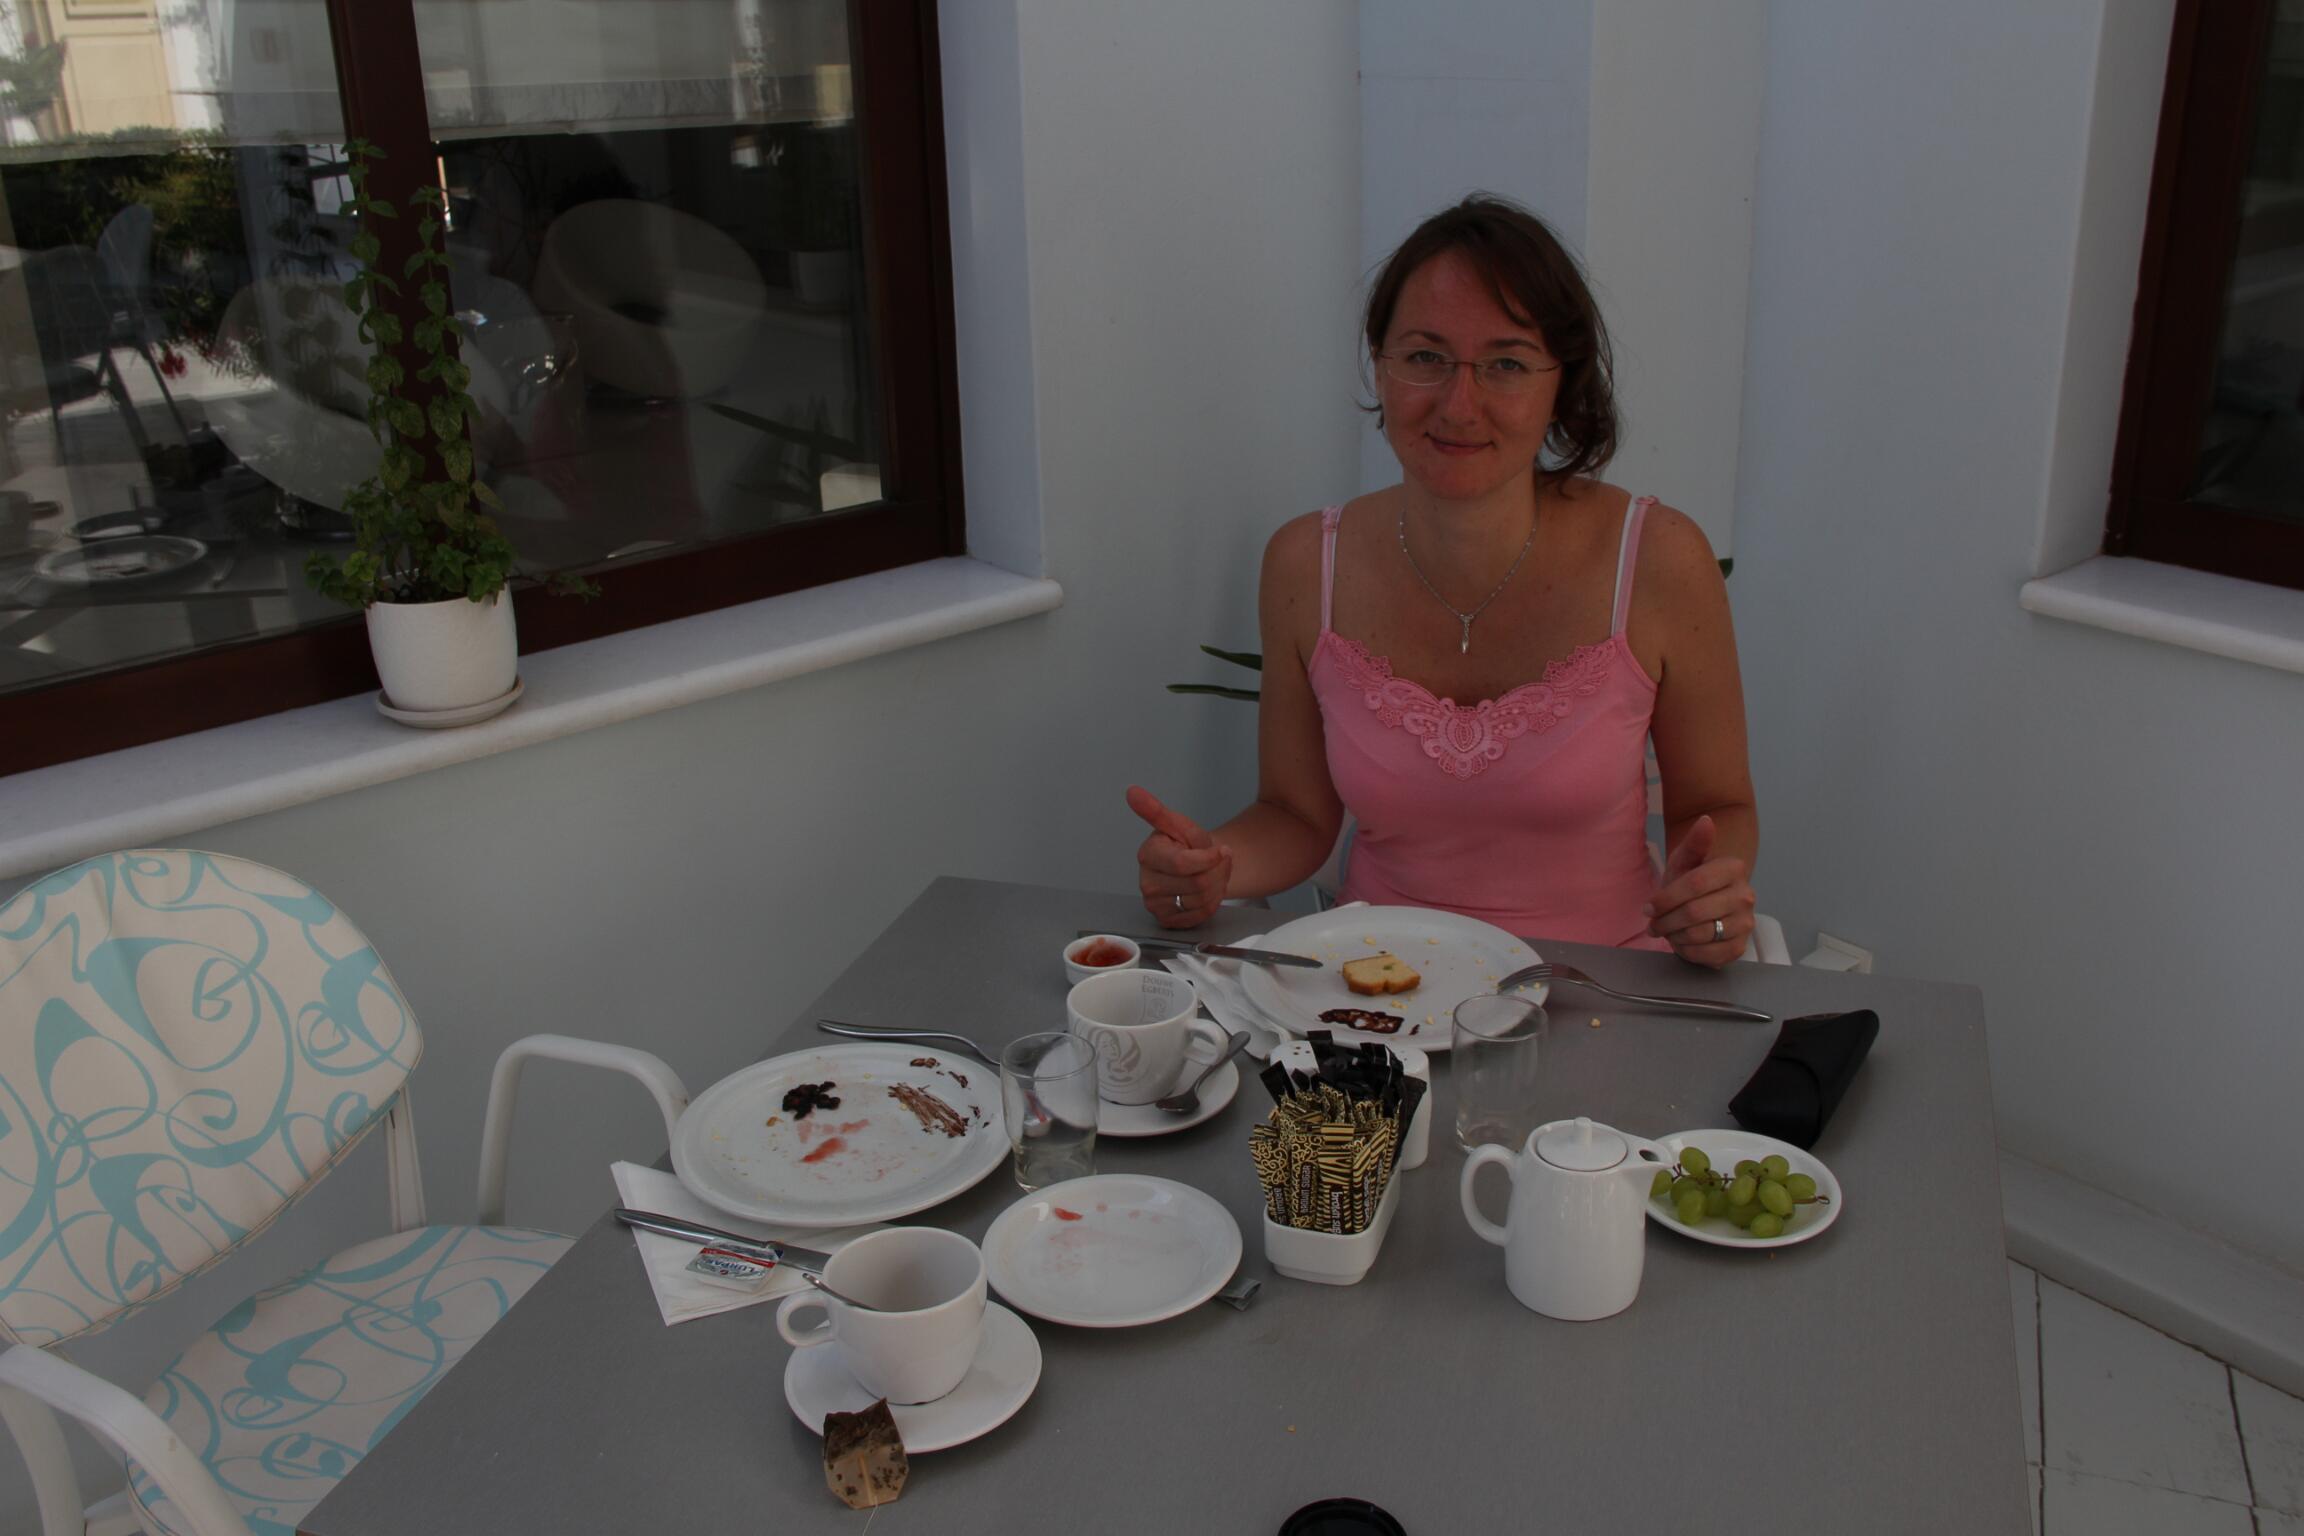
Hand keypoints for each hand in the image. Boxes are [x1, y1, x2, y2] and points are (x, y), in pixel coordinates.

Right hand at [1127, 785, 1231, 927]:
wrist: (1197, 865)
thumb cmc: (1187, 845)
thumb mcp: (1179, 824)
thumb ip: (1156, 810)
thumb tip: (1132, 791)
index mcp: (1148, 854)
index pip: (1183, 863)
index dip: (1209, 858)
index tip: (1221, 850)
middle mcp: (1146, 882)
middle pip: (1197, 884)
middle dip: (1216, 872)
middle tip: (1214, 863)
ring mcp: (1155, 903)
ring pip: (1202, 900)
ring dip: (1216, 886)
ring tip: (1210, 874)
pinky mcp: (1166, 919)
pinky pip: (1200, 915)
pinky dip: (1211, 903)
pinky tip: (1205, 891)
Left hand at [1644, 815, 1755, 968]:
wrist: (1707, 902)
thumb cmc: (1690, 880)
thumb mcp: (1685, 860)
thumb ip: (1694, 842)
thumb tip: (1705, 820)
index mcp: (1733, 869)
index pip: (1694, 884)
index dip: (1666, 898)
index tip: (1649, 907)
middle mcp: (1746, 895)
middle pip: (1694, 912)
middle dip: (1666, 921)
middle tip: (1654, 924)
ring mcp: (1746, 923)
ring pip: (1699, 935)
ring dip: (1675, 936)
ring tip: (1668, 931)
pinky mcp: (1741, 947)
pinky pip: (1709, 955)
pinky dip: (1689, 952)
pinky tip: (1682, 942)